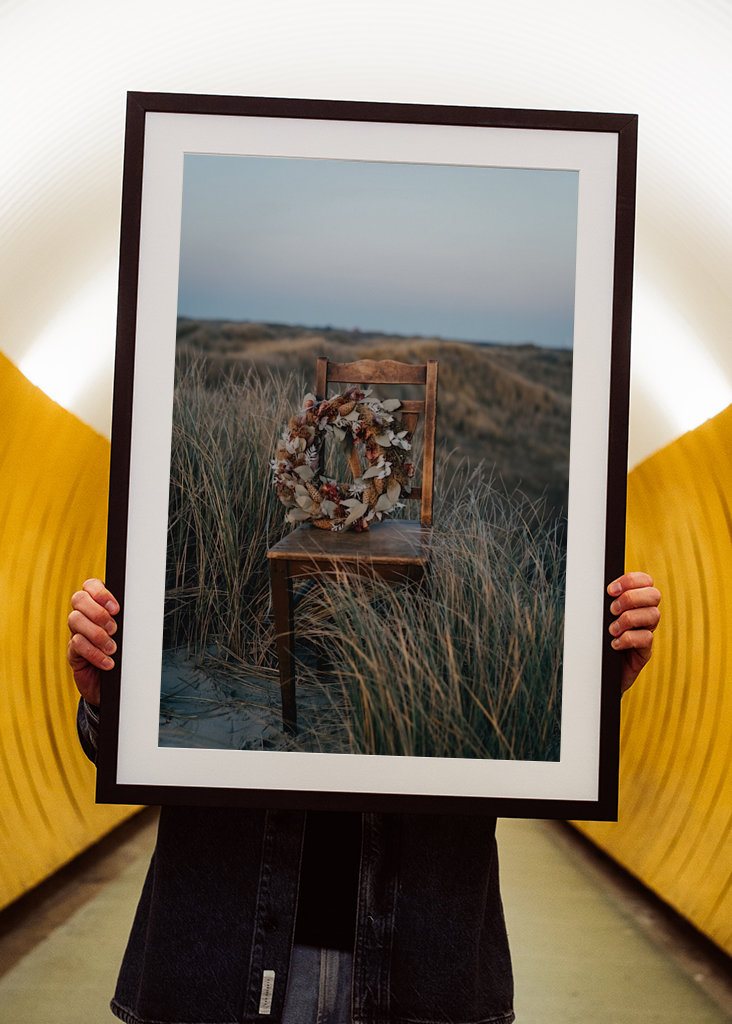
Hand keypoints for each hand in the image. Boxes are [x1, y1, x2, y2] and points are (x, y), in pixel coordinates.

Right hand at [67, 579, 119, 705]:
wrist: (116, 685)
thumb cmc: (125, 654)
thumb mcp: (129, 634)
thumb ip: (129, 620)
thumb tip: (140, 609)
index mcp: (98, 606)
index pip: (90, 585)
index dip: (100, 592)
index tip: (116, 608)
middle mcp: (84, 616)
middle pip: (78, 599)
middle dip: (98, 612)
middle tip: (114, 629)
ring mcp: (76, 633)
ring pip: (75, 620)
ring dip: (97, 634)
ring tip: (112, 648)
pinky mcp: (73, 652)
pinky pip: (77, 644)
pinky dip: (94, 653)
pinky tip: (108, 662)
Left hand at [607, 571, 660, 692]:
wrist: (597, 672)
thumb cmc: (596, 640)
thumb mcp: (598, 618)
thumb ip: (602, 602)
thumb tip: (591, 587)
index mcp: (635, 602)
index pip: (645, 581)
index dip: (631, 580)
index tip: (610, 590)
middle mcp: (644, 615)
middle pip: (654, 595)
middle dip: (631, 598)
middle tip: (612, 610)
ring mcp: (646, 632)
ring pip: (653, 615)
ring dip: (628, 619)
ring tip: (611, 630)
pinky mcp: (645, 651)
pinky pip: (646, 638)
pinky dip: (628, 639)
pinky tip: (614, 644)